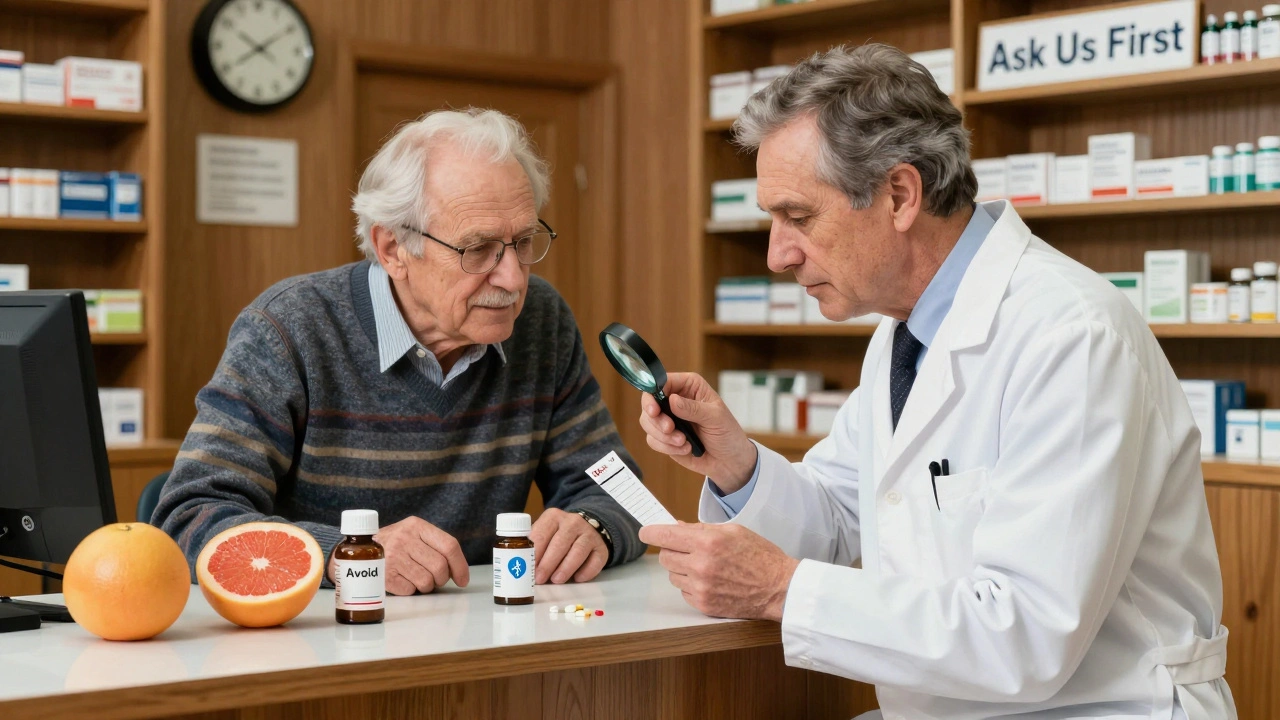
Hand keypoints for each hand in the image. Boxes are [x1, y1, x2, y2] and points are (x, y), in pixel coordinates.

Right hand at [365, 516, 469, 594]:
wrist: (359, 552)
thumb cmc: (395, 545)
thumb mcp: (413, 534)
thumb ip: (436, 546)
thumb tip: (460, 573)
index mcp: (416, 526)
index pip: (449, 545)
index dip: (460, 565)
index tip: (463, 579)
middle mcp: (403, 539)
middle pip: (440, 566)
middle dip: (442, 578)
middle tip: (435, 578)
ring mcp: (392, 557)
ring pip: (427, 581)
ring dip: (427, 586)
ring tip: (417, 578)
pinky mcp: (383, 576)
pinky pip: (410, 590)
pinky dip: (410, 590)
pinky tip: (403, 580)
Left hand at [529, 508, 607, 584]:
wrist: (587, 528)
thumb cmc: (558, 536)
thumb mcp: (544, 533)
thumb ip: (534, 545)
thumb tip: (522, 568)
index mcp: (553, 517)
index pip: (541, 534)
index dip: (534, 553)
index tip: (528, 567)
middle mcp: (573, 522)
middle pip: (560, 543)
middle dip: (548, 563)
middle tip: (539, 578)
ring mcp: (589, 533)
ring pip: (578, 550)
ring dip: (566, 567)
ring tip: (556, 580)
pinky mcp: (601, 547)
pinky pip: (596, 560)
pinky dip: (586, 571)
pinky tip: (577, 578)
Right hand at [638, 372, 757, 492]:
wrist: (729, 461)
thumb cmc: (727, 433)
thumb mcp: (715, 417)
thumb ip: (693, 408)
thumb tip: (672, 400)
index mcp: (689, 387)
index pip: (663, 382)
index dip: (653, 394)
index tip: (654, 409)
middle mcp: (675, 400)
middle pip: (649, 403)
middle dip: (656, 420)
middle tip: (669, 429)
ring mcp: (668, 419)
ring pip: (647, 422)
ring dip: (663, 436)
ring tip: (683, 442)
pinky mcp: (665, 437)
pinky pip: (653, 440)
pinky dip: (667, 447)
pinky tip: (685, 448)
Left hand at [639, 523, 798, 621]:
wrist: (779, 588)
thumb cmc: (760, 556)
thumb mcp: (733, 531)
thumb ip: (702, 529)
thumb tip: (677, 528)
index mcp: (708, 542)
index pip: (665, 535)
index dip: (651, 532)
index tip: (646, 532)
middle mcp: (701, 565)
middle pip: (665, 557)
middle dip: (673, 551)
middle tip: (688, 550)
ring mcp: (701, 587)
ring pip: (673, 575)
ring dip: (682, 569)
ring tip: (705, 567)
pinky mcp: (704, 605)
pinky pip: (684, 592)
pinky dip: (692, 586)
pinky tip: (711, 581)